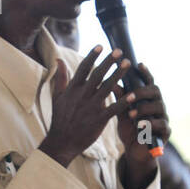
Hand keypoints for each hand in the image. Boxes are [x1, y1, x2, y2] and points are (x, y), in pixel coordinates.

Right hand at [39, 47, 131, 167]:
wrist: (62, 142)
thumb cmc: (60, 119)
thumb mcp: (57, 96)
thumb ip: (61, 77)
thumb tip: (59, 59)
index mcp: (73, 89)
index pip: (83, 68)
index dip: (92, 56)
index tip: (100, 46)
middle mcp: (82, 95)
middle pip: (98, 74)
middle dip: (109, 61)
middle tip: (119, 50)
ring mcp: (91, 107)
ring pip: (108, 87)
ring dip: (118, 74)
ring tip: (127, 64)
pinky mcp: (99, 120)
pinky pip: (113, 108)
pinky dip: (123, 102)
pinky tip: (133, 95)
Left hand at [116, 63, 168, 188]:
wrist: (135, 151)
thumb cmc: (129, 129)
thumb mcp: (122, 113)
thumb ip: (120, 99)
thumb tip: (111, 82)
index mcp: (148, 98)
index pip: (148, 82)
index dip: (145, 73)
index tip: (138, 64)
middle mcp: (158, 105)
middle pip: (156, 91)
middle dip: (143, 92)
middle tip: (131, 96)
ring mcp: (163, 117)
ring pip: (159, 107)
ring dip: (144, 109)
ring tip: (132, 114)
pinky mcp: (166, 132)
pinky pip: (162, 125)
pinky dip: (150, 124)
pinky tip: (140, 126)